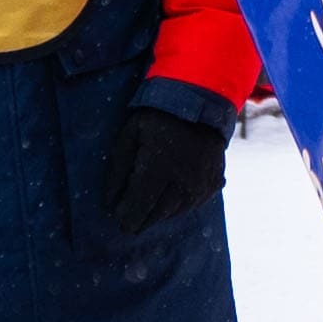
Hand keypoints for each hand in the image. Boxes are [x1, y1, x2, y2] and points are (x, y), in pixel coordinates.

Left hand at [103, 99, 227, 231]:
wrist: (201, 102)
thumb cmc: (157, 118)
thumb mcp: (130, 136)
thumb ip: (117, 170)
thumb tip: (109, 203)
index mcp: (158, 168)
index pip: (137, 208)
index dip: (124, 216)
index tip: (117, 215)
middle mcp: (182, 182)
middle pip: (154, 217)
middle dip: (138, 219)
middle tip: (128, 217)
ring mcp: (201, 185)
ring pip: (172, 214)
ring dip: (156, 213)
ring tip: (147, 205)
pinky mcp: (213, 184)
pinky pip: (190, 206)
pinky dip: (176, 206)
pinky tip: (167, 196)